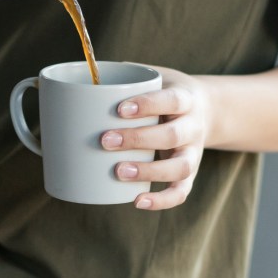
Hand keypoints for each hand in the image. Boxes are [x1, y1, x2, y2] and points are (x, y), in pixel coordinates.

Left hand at [100, 67, 210, 210]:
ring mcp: (193, 152)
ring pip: (179, 167)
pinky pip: (181, 192)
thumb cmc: (166, 93)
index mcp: (186, 98)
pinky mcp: (189, 174)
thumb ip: (123, 77)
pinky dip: (162, 200)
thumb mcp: (154, 77)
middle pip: (172, 135)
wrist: (206, 110)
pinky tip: (137, 201)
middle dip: (138, 139)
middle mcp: (193, 126)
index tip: (119, 108)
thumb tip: (71, 80)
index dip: (148, 104)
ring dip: (149, 171)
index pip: (172, 100)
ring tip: (119, 172)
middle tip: (105, 141)